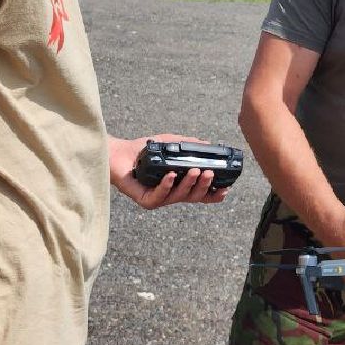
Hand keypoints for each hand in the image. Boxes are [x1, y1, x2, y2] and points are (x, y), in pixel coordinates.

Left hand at [108, 134, 229, 209]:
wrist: (118, 153)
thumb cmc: (142, 150)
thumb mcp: (169, 143)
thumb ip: (187, 144)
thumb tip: (206, 143)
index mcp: (179, 185)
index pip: (200, 194)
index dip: (213, 194)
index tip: (226, 188)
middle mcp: (170, 194)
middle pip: (193, 197)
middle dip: (204, 187)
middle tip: (209, 173)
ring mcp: (158, 198)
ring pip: (179, 198)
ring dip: (189, 185)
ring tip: (195, 171)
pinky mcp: (145, 200)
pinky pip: (160, 196)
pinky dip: (167, 185)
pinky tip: (171, 175)